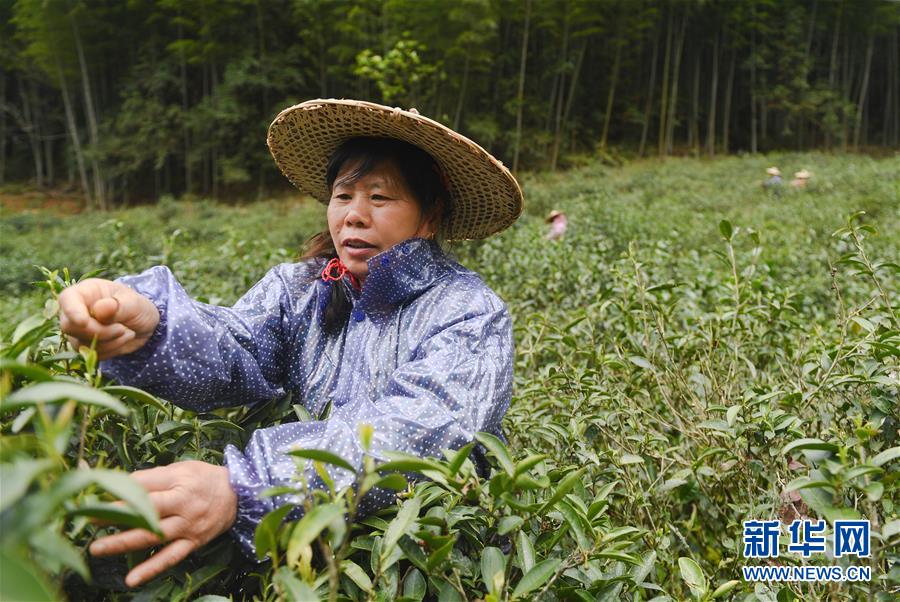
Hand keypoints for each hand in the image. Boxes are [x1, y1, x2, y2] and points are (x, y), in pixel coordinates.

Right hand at [58, 278, 159, 359]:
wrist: (145, 325)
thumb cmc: (138, 307)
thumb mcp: (134, 303)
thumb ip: (118, 306)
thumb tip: (99, 309)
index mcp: (86, 291)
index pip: (67, 299)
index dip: (72, 311)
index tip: (83, 322)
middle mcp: (76, 310)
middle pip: (70, 326)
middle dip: (99, 332)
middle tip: (122, 329)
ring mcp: (77, 329)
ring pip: (80, 344)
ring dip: (109, 342)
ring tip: (128, 332)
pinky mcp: (84, 345)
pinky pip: (91, 354)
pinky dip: (111, 350)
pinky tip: (123, 339)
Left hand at [89, 461, 237, 587]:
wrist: (238, 495)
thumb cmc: (204, 478)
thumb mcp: (181, 468)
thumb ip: (152, 477)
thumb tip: (117, 484)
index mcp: (179, 481)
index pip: (144, 484)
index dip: (118, 488)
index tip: (92, 491)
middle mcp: (184, 504)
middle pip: (146, 509)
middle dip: (115, 514)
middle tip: (87, 519)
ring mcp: (188, 526)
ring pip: (153, 535)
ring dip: (124, 543)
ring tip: (97, 548)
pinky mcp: (193, 542)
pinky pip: (170, 557)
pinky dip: (151, 569)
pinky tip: (131, 580)